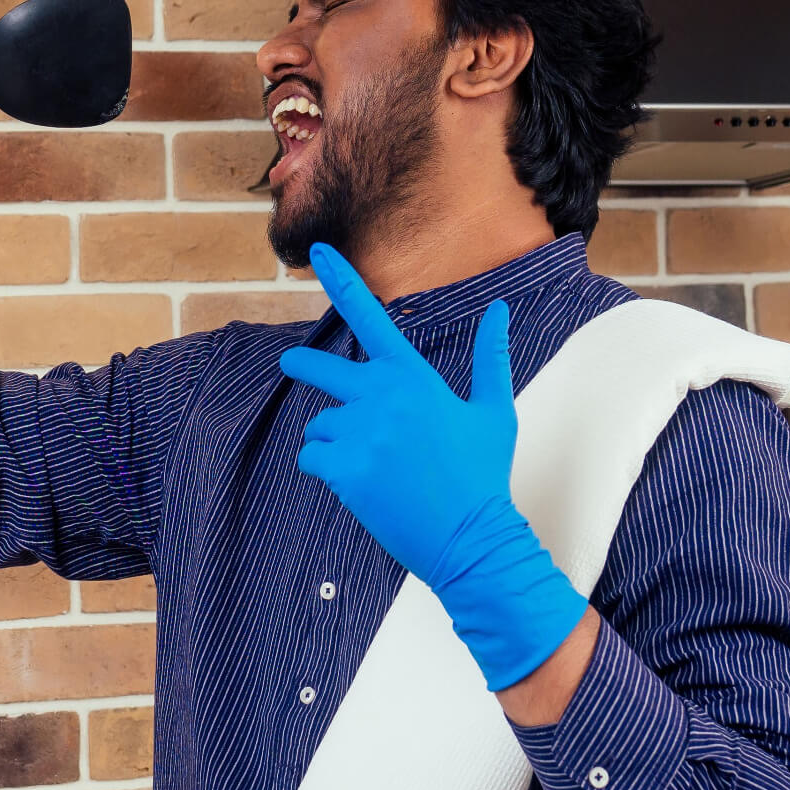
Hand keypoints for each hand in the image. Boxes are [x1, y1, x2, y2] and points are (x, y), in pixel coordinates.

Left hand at [279, 242, 587, 690]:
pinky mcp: (343, 467)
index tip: (317, 252)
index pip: (371, 316)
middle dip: (302, 365)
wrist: (472, 537)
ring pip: (320, 426)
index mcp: (414, 378)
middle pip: (320, 369)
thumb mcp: (495, 412)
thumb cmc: (484, 475)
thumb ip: (490, 357)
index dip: (342, 280)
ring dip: (335, 443)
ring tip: (376, 468)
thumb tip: (499, 310)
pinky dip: (327, 470)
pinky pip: (312, 458)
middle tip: (290, 363)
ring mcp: (360, 432)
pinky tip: (361, 485)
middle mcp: (382, 397)